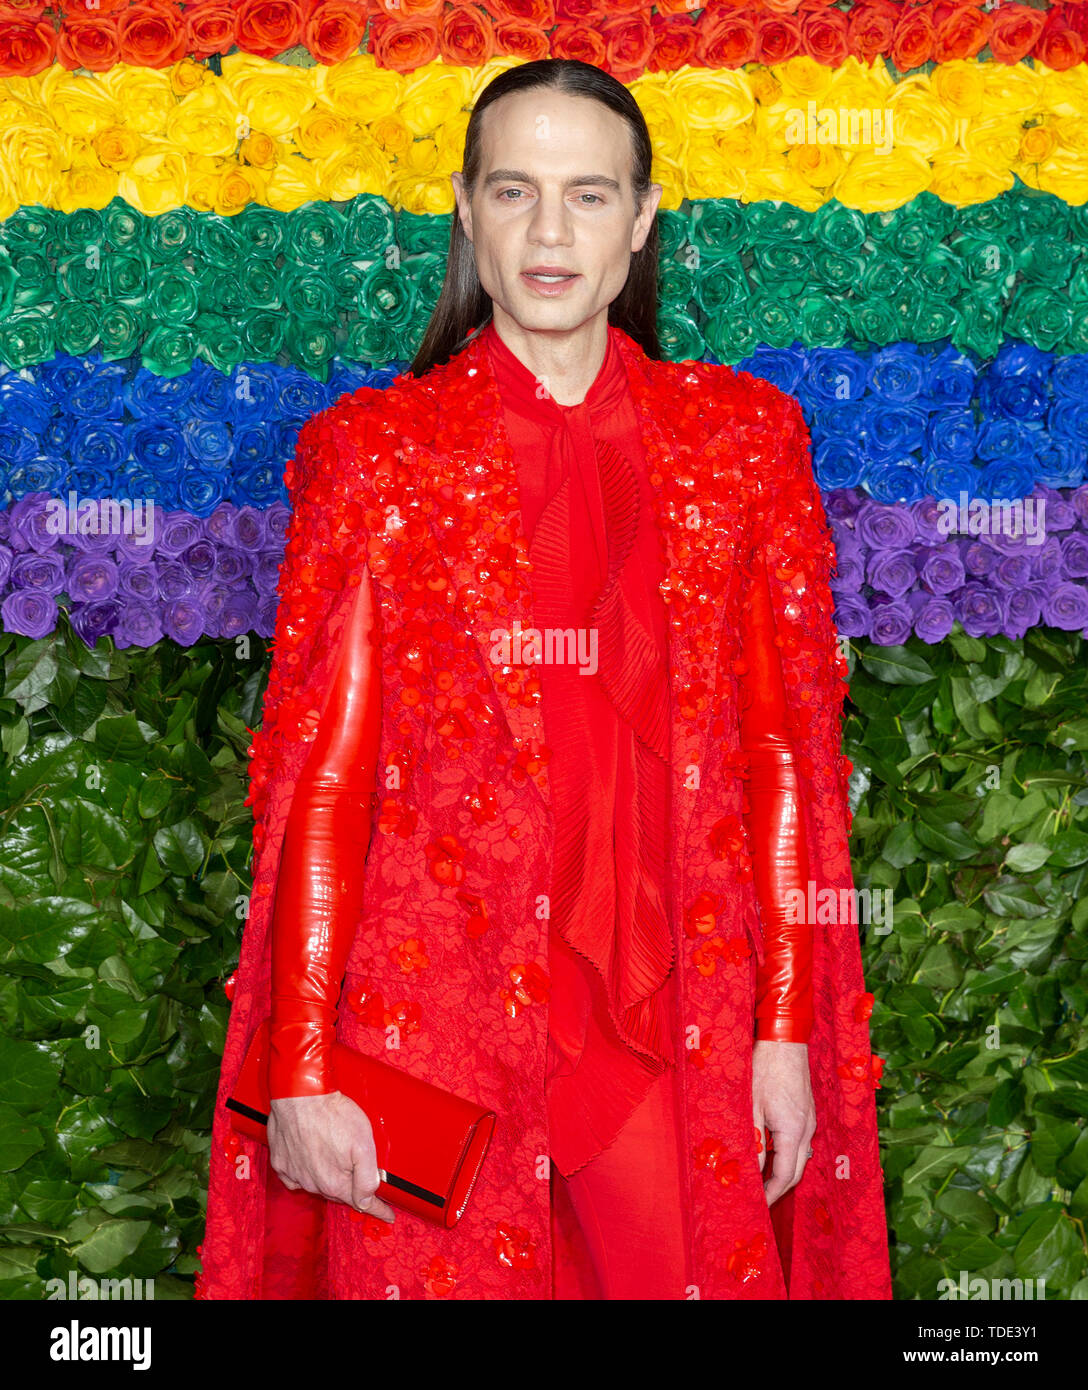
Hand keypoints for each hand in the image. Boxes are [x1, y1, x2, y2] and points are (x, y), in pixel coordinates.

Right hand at [267, 1091, 395, 1222]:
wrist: (300, 1094)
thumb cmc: (332, 1114)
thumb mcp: (363, 1144)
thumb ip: (367, 1177)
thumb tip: (368, 1200)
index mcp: (334, 1182)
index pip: (360, 1202)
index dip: (378, 1210)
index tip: (388, 1215)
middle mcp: (313, 1182)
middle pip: (338, 1192)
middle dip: (351, 1189)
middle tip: (362, 1180)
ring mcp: (294, 1172)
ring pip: (317, 1184)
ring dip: (328, 1178)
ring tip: (336, 1162)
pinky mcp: (281, 1160)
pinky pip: (295, 1176)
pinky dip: (305, 1173)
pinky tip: (311, 1162)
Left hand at [752, 1039, 815, 1205]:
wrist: (784, 1040)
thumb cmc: (764, 1069)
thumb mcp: (752, 1107)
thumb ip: (753, 1141)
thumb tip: (750, 1171)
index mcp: (794, 1131)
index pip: (786, 1175)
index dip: (771, 1193)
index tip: (757, 1205)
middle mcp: (807, 1129)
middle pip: (796, 1170)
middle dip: (778, 1187)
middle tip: (759, 1198)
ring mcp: (810, 1120)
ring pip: (800, 1157)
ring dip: (783, 1171)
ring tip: (761, 1179)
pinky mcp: (807, 1112)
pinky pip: (800, 1143)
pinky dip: (787, 1155)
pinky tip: (770, 1152)